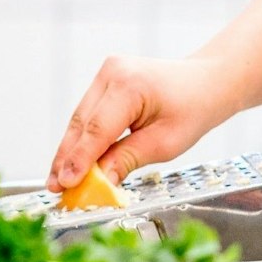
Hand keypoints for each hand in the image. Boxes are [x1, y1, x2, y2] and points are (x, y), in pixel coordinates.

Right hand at [47, 55, 245, 190]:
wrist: (207, 82)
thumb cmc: (193, 109)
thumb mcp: (166, 143)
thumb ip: (128, 159)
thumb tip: (99, 181)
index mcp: (131, 84)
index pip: (97, 129)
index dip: (80, 160)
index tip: (66, 184)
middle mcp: (113, 72)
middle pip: (82, 123)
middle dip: (67, 159)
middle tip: (55, 188)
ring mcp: (107, 72)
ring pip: (80, 119)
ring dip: (70, 151)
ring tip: (58, 181)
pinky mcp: (106, 80)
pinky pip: (88, 114)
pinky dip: (82, 138)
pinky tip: (73, 162)